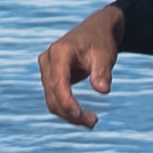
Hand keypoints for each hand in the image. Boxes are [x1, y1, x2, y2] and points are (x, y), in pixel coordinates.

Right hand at [40, 7, 125, 127]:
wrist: (96, 30)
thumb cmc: (101, 41)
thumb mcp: (105, 55)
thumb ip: (102, 72)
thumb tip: (102, 91)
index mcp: (59, 52)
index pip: (58, 82)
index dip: (67, 102)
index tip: (80, 116)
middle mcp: (48, 60)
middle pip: (53, 95)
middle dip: (70, 113)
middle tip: (93, 122)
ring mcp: (47, 68)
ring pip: (51, 99)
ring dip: (68, 114)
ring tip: (91, 121)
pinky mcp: (51, 76)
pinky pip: (55, 97)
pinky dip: (66, 108)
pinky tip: (82, 115)